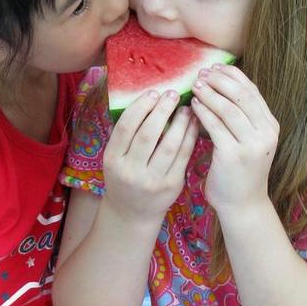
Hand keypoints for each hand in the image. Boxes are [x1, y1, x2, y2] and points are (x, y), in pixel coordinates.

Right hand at [102, 90, 198, 223]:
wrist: (132, 213)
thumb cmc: (124, 176)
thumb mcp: (115, 158)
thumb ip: (126, 135)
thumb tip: (147, 99)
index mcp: (112, 160)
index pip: (125, 127)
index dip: (140, 107)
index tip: (152, 92)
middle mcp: (131, 171)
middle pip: (148, 134)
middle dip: (162, 110)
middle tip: (171, 93)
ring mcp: (152, 180)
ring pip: (169, 144)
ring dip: (180, 122)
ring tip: (186, 107)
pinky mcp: (171, 185)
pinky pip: (183, 155)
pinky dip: (190, 136)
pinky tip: (193, 123)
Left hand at [190, 64, 278, 214]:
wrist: (242, 204)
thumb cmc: (239, 170)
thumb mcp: (248, 140)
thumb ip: (241, 117)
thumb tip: (220, 84)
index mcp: (270, 126)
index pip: (252, 91)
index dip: (232, 76)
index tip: (214, 68)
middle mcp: (266, 133)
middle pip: (241, 95)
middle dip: (220, 80)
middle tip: (201, 73)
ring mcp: (252, 145)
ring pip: (228, 108)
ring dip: (209, 93)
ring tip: (195, 85)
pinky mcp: (234, 155)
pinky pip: (216, 126)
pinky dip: (203, 112)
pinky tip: (193, 106)